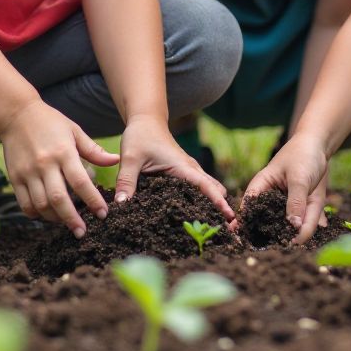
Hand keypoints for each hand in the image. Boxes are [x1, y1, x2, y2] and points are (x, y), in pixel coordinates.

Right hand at [0, 99, 119, 237]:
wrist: (16, 115)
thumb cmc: (50, 122)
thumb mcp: (75, 131)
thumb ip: (93, 150)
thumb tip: (116, 161)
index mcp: (64, 152)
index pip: (80, 182)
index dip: (92, 200)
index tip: (103, 214)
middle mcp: (45, 164)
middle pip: (59, 198)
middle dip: (72, 219)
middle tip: (82, 232)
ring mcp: (28, 173)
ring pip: (41, 204)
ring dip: (55, 218)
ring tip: (67, 223)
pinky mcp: (14, 178)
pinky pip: (25, 203)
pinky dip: (36, 214)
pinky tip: (47, 215)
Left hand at [115, 114, 234, 223]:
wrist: (146, 121)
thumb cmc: (140, 136)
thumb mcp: (131, 158)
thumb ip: (126, 181)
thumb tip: (121, 207)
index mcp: (182, 166)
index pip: (205, 185)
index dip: (217, 200)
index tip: (229, 215)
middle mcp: (190, 169)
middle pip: (213, 189)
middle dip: (221, 206)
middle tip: (228, 229)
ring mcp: (189, 171)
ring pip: (208, 188)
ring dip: (214, 202)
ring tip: (217, 227)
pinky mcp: (184, 174)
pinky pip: (199, 187)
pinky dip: (205, 198)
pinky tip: (200, 214)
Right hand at [243, 132, 328, 245]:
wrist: (319, 146)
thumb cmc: (302, 155)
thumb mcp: (299, 178)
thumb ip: (296, 202)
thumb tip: (294, 228)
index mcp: (261, 187)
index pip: (248, 208)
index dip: (243, 225)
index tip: (243, 241)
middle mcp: (272, 200)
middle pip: (266, 223)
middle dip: (270, 238)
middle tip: (277, 251)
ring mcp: (288, 206)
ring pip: (288, 226)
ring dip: (293, 237)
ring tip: (296, 247)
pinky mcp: (302, 209)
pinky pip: (305, 223)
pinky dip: (308, 230)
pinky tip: (310, 236)